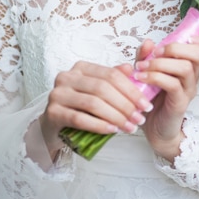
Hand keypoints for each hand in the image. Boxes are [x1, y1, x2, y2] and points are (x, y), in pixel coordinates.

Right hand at [39, 60, 153, 158]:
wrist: (54, 128)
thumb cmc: (79, 107)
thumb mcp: (98, 91)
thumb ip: (114, 78)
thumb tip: (131, 68)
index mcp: (81, 68)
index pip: (111, 75)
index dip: (131, 90)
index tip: (145, 104)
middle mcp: (67, 76)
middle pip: (103, 88)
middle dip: (125, 105)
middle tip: (140, 118)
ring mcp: (57, 94)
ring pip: (93, 103)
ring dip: (115, 116)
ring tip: (130, 127)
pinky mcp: (52, 112)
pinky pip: (80, 118)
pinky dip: (99, 125)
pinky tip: (112, 130)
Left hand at [133, 38, 198, 161]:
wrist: (154, 129)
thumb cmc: (153, 99)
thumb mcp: (147, 72)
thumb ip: (147, 56)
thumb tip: (148, 42)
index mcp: (188, 66)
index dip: (194, 39)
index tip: (173, 39)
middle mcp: (193, 76)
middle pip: (198, 53)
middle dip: (174, 48)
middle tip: (154, 54)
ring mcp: (188, 90)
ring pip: (184, 67)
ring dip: (160, 63)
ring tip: (142, 67)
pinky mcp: (180, 102)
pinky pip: (173, 84)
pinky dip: (155, 77)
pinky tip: (141, 78)